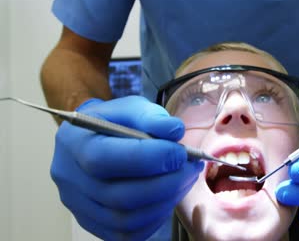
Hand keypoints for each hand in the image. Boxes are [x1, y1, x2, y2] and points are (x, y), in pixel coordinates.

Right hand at [50, 96, 203, 239]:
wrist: (94, 140)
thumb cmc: (114, 123)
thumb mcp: (130, 108)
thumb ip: (151, 116)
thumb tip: (175, 131)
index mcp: (72, 143)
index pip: (103, 158)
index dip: (147, 158)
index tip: (179, 153)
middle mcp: (69, 178)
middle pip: (118, 195)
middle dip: (165, 183)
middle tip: (191, 167)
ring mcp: (78, 206)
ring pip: (125, 219)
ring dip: (165, 200)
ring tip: (184, 179)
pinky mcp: (93, 223)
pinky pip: (128, 232)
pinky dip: (156, 217)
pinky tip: (169, 195)